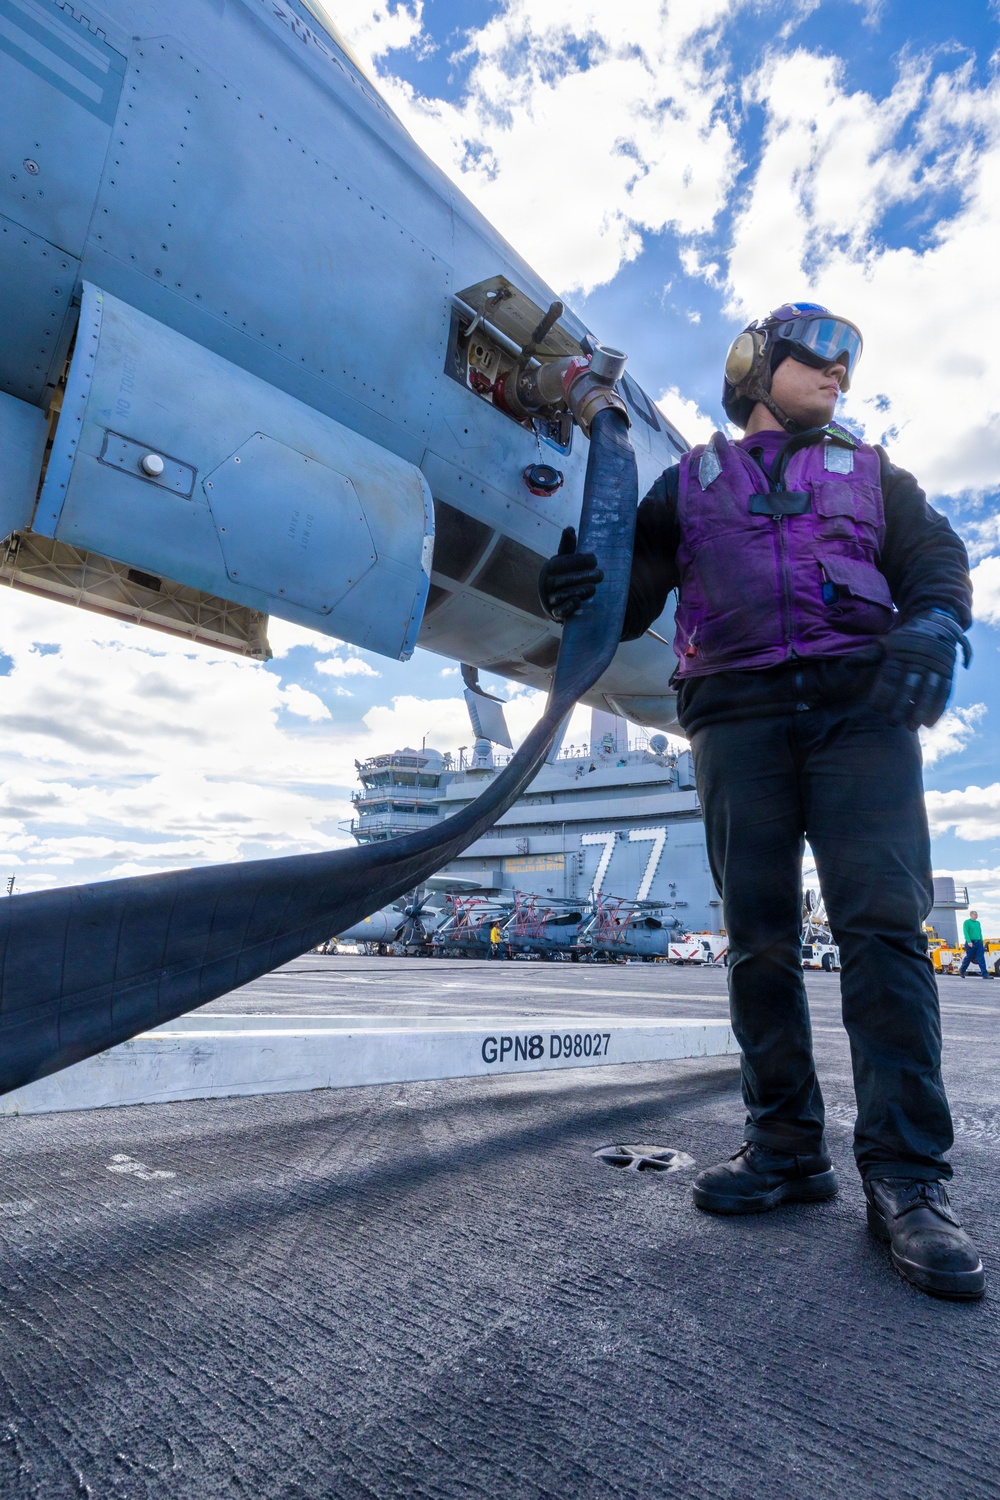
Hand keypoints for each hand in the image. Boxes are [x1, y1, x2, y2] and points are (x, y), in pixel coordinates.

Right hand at [537, 526, 603, 621]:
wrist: (552, 600)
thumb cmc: (561, 575)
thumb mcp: (563, 560)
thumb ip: (568, 546)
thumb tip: (570, 528)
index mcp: (550, 568)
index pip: (565, 563)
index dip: (580, 561)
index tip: (594, 560)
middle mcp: (548, 583)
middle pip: (565, 579)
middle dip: (583, 577)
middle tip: (600, 575)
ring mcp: (550, 599)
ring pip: (564, 595)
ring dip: (579, 591)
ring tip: (593, 588)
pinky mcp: (555, 613)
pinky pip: (560, 611)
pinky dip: (568, 607)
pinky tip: (577, 602)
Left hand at [868, 609, 971, 729]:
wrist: (935, 622)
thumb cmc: (905, 638)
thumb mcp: (886, 643)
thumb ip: (869, 656)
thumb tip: (848, 665)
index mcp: (900, 653)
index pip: (890, 675)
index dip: (883, 692)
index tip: (875, 708)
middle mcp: (918, 660)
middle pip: (909, 685)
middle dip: (900, 705)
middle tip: (891, 722)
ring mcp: (934, 666)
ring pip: (928, 690)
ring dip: (920, 710)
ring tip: (912, 727)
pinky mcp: (948, 671)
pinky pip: (945, 691)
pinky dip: (938, 707)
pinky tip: (930, 723)